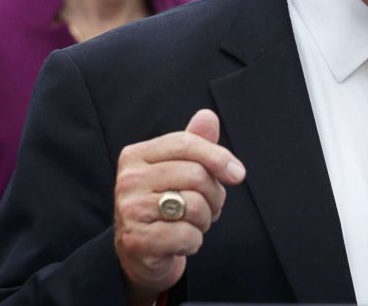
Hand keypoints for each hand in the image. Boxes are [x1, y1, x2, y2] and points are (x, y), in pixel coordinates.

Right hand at [113, 109, 245, 304]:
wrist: (141, 252)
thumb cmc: (164, 204)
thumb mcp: (179, 169)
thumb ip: (195, 143)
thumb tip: (208, 116)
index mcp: (136, 155)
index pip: (185, 143)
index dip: (218, 156)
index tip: (238, 173)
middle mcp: (129, 179)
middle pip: (195, 175)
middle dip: (215, 195)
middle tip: (210, 207)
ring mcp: (130, 210)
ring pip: (194, 205)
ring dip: (205, 219)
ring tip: (194, 223)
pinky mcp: (137, 240)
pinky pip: (186, 235)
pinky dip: (194, 241)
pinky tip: (182, 241)